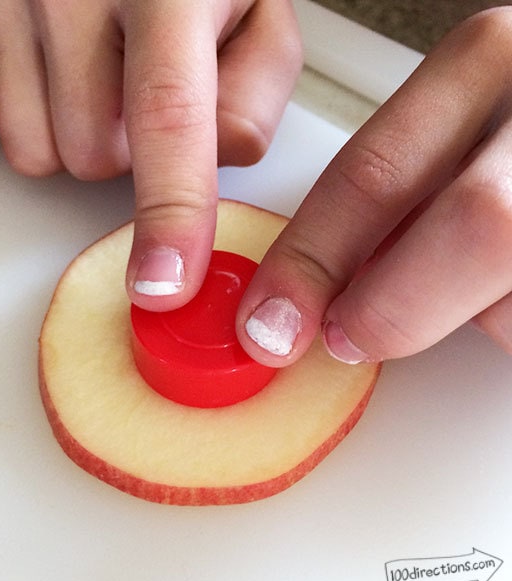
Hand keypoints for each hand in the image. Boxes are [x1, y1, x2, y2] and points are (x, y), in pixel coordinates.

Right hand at [0, 0, 302, 309]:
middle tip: (155, 98)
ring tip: (117, 81)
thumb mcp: (265, 23)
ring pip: (52, 154)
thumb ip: (256, 102)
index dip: (170, 212)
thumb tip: (213, 166)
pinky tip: (80, 80)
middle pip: (100, 157)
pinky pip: (18, 135)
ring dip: (94, 143)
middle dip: (136, 158)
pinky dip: (53, 128)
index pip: (168, 118)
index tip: (164, 287)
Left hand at [237, 8, 511, 365]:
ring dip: (468, 313)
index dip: (310, 260)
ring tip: (461, 295)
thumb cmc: (500, 143)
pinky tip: (496, 294)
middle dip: (392, 307)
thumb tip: (314, 281)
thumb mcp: (447, 137)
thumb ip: (393, 193)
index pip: (375, 173)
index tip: (269, 319)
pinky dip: (505, 323)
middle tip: (347, 336)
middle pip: (476, 224)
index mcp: (486, 66)